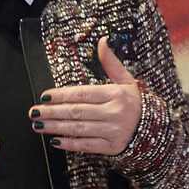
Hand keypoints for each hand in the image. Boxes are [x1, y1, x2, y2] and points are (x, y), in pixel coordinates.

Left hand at [29, 38, 141, 153]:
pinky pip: (87, 146)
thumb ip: (111, 63)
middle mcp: (114, 113)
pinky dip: (70, 144)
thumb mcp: (126, 81)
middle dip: (53, 112)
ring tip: (38, 125)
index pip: (83, 94)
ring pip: (79, 129)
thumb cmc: (135, 103)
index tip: (44, 96)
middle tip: (34, 112)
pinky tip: (55, 140)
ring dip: (56, 128)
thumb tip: (102, 40)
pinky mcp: (112, 148)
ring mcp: (113, 131)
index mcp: (115, 94)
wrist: (154, 130)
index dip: (61, 95)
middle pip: (77, 112)